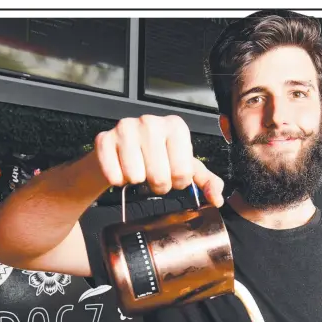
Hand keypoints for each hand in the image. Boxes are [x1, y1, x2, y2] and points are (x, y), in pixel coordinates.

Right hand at [94, 114, 224, 206]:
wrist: (119, 153)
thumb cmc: (155, 158)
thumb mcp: (183, 166)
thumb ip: (205, 181)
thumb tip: (217, 199)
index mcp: (176, 126)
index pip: (183, 172)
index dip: (177, 182)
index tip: (172, 175)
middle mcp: (151, 122)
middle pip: (159, 176)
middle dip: (158, 185)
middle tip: (153, 176)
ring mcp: (125, 128)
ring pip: (136, 176)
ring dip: (136, 182)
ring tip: (137, 170)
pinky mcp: (104, 139)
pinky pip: (113, 175)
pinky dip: (117, 180)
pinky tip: (120, 170)